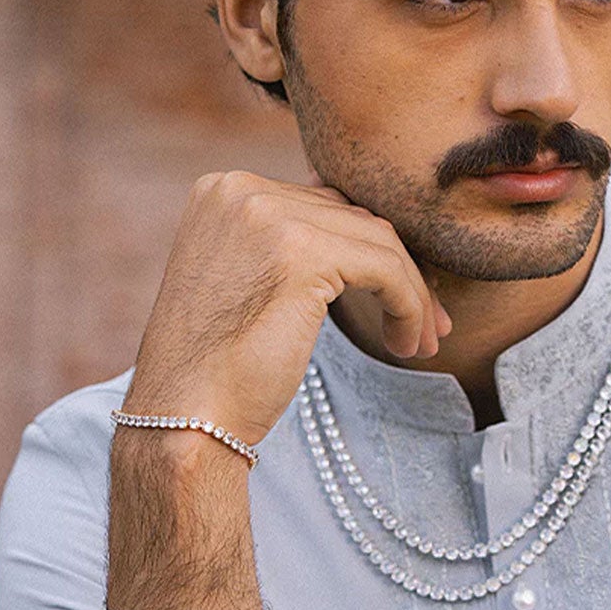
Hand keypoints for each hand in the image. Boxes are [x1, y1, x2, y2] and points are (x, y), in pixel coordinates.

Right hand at [122, 170, 452, 449]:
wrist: (184, 419)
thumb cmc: (216, 369)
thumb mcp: (244, 282)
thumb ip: (288, 243)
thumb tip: (357, 222)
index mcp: (223, 190)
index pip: (322, 204)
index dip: (368, 252)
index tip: (400, 297)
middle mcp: (241, 190)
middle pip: (353, 217)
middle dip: (398, 271)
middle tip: (426, 325)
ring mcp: (269, 216)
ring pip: (378, 241)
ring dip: (412, 294)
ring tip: (422, 341)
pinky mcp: (302, 253)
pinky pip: (386, 269)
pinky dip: (410, 306)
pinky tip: (407, 344)